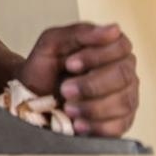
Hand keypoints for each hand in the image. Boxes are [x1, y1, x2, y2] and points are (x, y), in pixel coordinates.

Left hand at [17, 23, 137, 136]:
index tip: (70, 64)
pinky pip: (120, 126)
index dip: (95, 56)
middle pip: (123, 75)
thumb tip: (113, 29)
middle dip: (92, 85)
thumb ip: (79, 32)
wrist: (29, 98)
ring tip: (68, 108)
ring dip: (92, 107)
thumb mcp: (51, 44)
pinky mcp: (121, 122)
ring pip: (123, 101)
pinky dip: (97, 126)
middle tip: (65, 90)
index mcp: (110, 47)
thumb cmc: (43, 69)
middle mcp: (123, 71)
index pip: (120, 47)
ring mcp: (125, 97)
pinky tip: (79, 124)